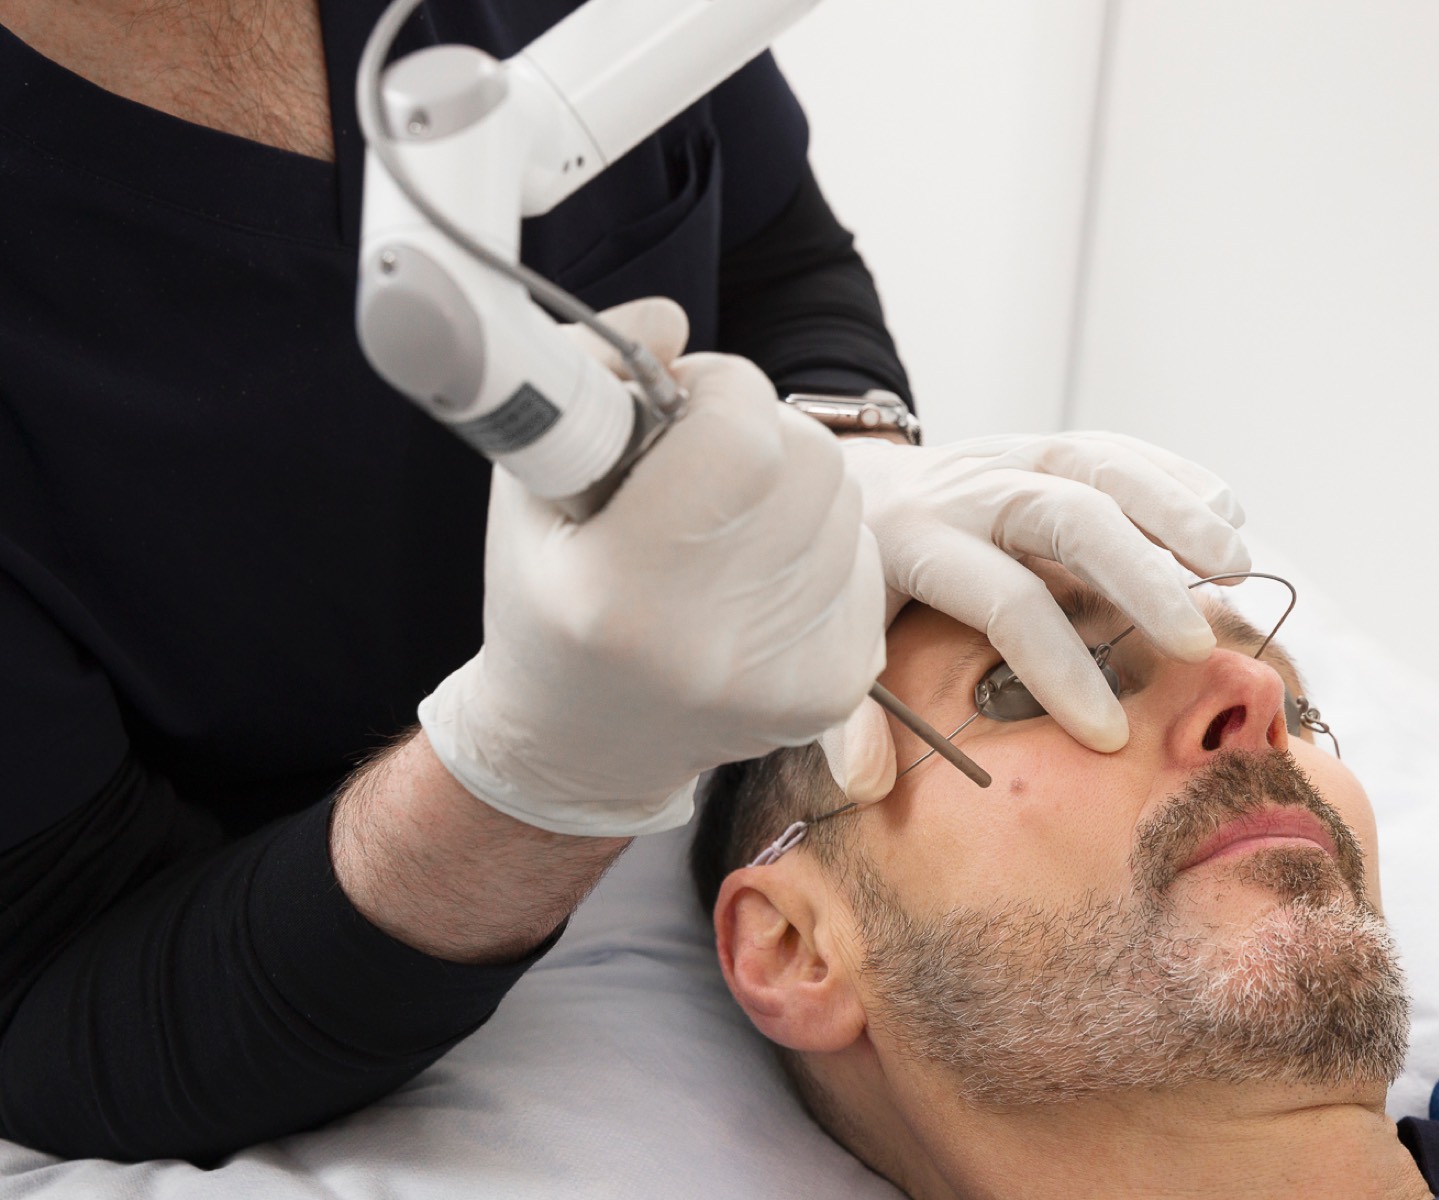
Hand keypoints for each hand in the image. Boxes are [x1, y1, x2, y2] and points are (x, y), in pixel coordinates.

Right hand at [419, 299, 885, 835]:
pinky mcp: (831, 689)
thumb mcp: (528, 479)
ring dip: (789, 491)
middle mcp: (710, 646)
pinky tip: (753, 580)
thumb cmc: (547, 597)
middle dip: (760, 431)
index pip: (736, 434)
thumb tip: (672, 319)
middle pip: (807, 460)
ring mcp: (781, 678)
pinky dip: (815, 548)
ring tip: (718, 531)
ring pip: (843, 504)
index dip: (717, 389)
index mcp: (621, 594)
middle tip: (702, 461)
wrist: (583, 743)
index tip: (682, 402)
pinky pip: (862, 558)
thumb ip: (588, 374)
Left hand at [821, 432, 1249, 802]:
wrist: (851, 484)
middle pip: (1065, 516)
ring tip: (1235, 569)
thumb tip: (867, 784)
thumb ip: (844, 710)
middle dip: (1136, 577)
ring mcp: (1009, 457)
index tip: (1108, 734)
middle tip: (1193, 643)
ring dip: (1175, 511)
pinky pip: (1113, 446)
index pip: (1003, 602)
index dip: (1058, 669)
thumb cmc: (855, 580)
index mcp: (916, 543)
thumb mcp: (831, 640)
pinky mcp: (1040, 446)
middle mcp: (969, 490)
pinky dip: (1172, 475)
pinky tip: (1226, 510)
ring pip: (1100, 464)